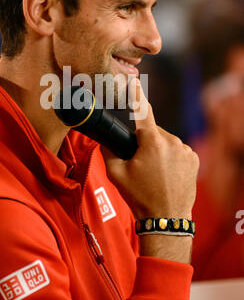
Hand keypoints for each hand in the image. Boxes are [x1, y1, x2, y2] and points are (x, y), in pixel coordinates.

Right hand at [101, 79, 198, 220]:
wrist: (166, 218)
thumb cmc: (140, 197)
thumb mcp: (115, 174)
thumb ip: (108, 151)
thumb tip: (105, 139)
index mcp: (152, 142)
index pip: (142, 111)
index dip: (135, 94)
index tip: (134, 81)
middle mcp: (172, 142)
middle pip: (153, 132)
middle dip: (145, 142)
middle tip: (139, 163)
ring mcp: (185, 150)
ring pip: (166, 141)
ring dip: (158, 150)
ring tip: (154, 173)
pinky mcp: (194, 158)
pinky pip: (178, 150)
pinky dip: (171, 157)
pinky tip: (167, 174)